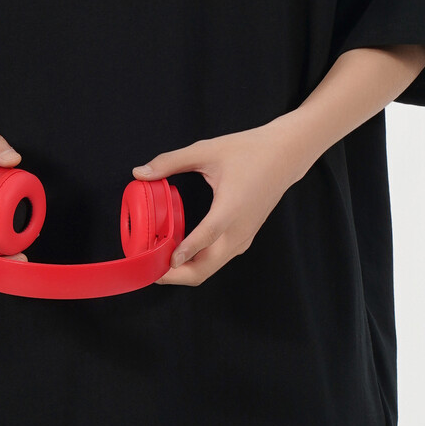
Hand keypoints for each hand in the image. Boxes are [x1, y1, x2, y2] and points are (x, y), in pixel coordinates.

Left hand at [132, 120, 309, 285]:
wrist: (285, 155)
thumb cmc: (249, 150)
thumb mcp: (206, 150)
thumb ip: (171, 161)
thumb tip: (139, 172)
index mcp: (231, 208)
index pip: (206, 237)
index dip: (185, 251)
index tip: (164, 262)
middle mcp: (239, 229)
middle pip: (206, 268)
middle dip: (176, 275)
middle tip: (149, 269)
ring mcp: (243, 237)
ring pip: (212, 267)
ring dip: (185, 270)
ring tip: (158, 261)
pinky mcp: (244, 237)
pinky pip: (219, 258)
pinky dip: (198, 261)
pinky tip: (179, 250)